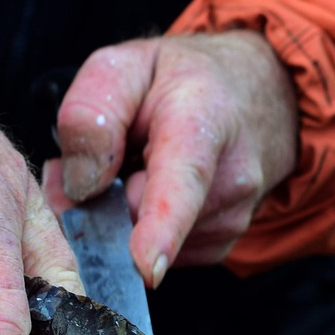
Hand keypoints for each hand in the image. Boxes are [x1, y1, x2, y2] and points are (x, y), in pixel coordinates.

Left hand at [44, 31, 297, 283]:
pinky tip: (154, 192)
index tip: (147, 267)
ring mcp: (230, 218)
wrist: (254, 94)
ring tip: (140, 168)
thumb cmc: (181, 80)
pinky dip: (140, 230)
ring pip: (140, 241)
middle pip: (137, 218)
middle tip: (106, 161)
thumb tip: (81, 185)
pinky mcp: (218, 245)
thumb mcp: (124, 67)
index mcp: (203, 122)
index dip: (162, 228)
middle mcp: (229, 178)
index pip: (183, 182)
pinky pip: (154, 254)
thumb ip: (91, 111)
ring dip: (121, 213)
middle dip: (101, 201)